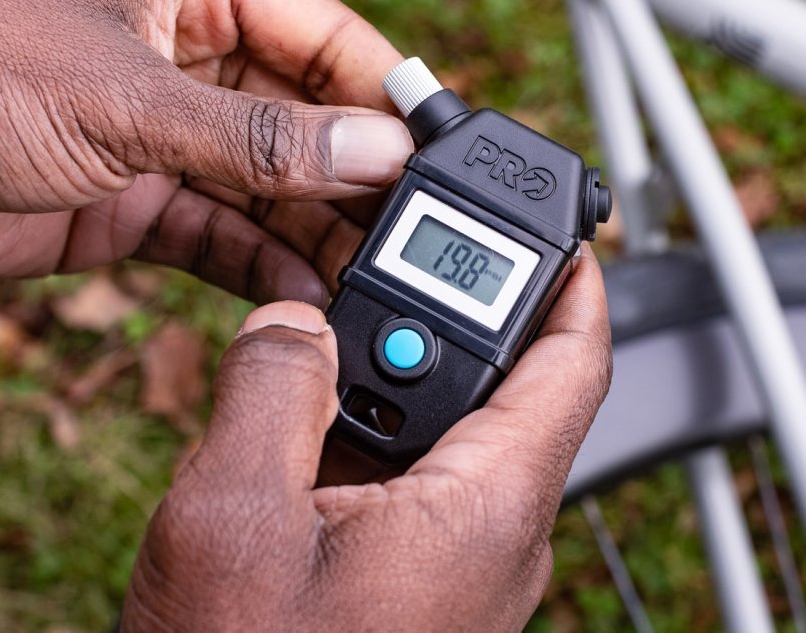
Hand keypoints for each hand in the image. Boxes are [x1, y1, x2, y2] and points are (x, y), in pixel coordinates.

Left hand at [0, 0, 409, 301]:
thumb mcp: (123, 98)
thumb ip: (257, 138)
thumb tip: (376, 152)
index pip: (323, 34)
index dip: (387, 97)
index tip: (446, 159)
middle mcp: (183, 49)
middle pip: (304, 117)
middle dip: (357, 179)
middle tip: (418, 241)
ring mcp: (157, 129)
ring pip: (265, 185)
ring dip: (313, 233)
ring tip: (374, 282)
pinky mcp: (127, 198)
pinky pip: (215, 233)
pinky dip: (256, 268)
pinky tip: (303, 300)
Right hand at [123, 247, 611, 630]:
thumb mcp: (233, 515)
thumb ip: (270, 389)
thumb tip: (290, 318)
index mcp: (482, 506)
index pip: (572, 362)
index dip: (571, 281)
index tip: (553, 224)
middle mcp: (490, 534)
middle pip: (497, 386)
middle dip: (435, 315)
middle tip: (368, 260)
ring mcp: (452, 562)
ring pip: (440, 432)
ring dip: (383, 375)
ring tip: (312, 340)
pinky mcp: (412, 581)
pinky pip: (406, 483)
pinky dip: (361, 432)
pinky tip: (296, 422)